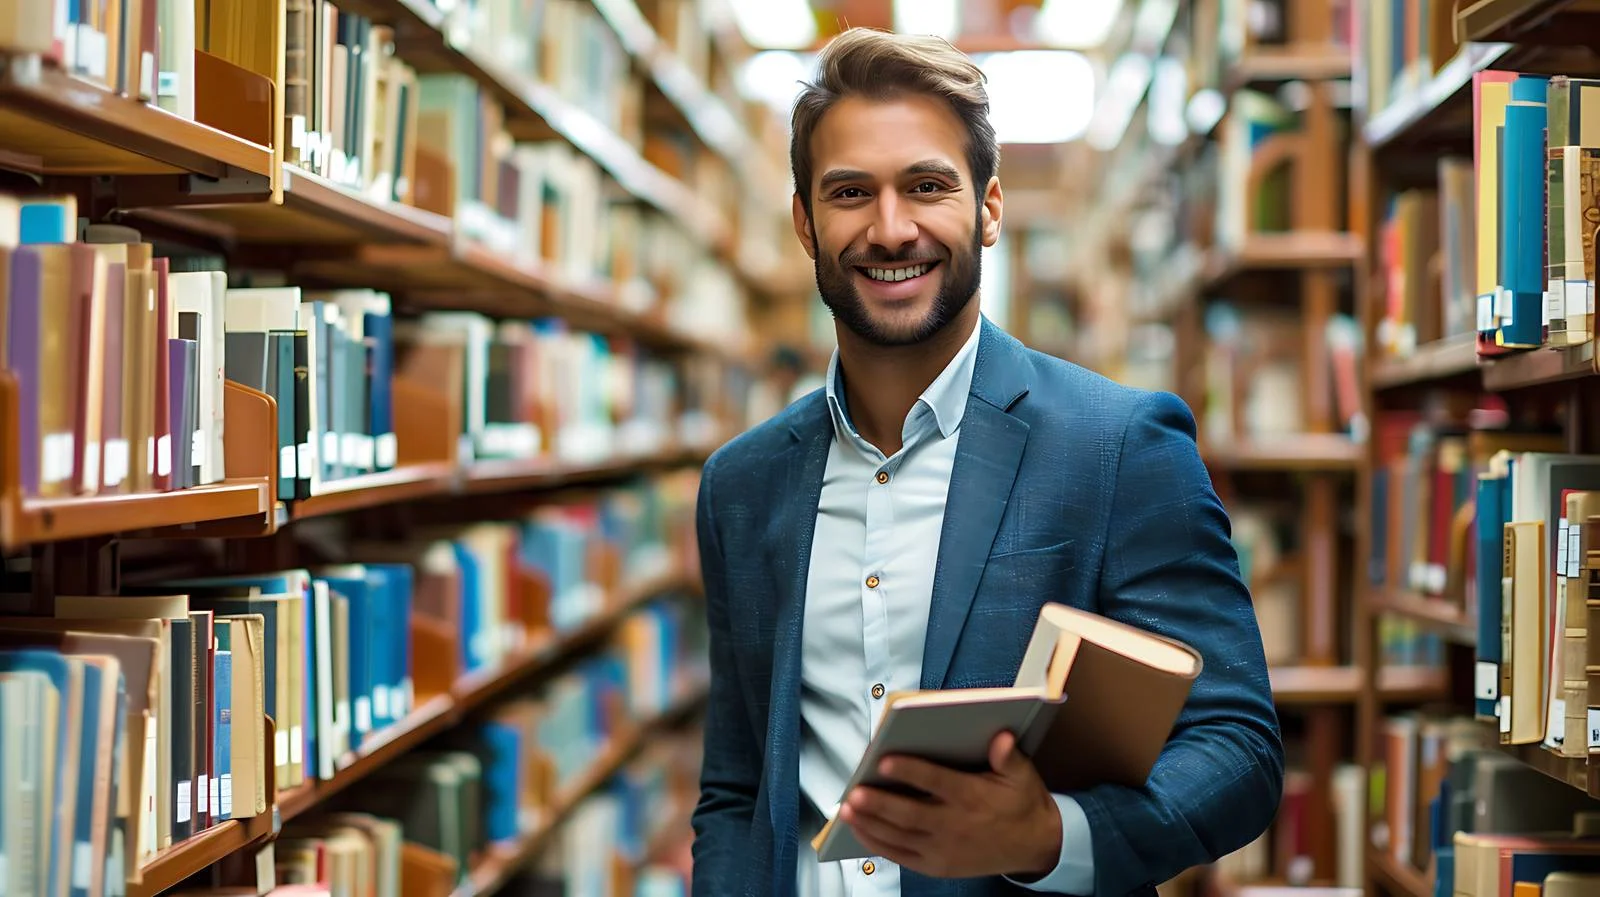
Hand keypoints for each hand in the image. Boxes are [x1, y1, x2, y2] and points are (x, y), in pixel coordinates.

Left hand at [838, 731, 1061, 879]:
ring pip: (901, 837)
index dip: (911, 771)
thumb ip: (1008, 756)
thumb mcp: (1023, 776)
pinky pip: (902, 857)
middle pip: (911, 815)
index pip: (937, 783)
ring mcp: (945, 850)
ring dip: (871, 824)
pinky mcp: (938, 866)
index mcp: (974, 798)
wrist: (1035, 847)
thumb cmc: (1021, 803)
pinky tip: (860, 830)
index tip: (885, 761)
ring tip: (847, 810)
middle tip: (854, 793)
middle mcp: (956, 826)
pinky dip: (878, 845)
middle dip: (880, 805)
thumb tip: (1001, 737)